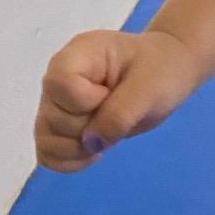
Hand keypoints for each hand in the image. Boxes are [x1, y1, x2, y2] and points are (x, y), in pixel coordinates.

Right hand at [33, 27, 204, 172]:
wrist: (169, 73)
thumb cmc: (161, 71)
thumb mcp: (149, 88)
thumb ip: (120, 114)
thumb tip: (91, 143)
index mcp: (79, 53)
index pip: (59, 83)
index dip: (84, 101)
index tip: (110, 95)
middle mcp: (59, 78)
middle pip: (52, 117)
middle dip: (88, 127)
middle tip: (117, 113)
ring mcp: (56, 103)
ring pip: (45, 140)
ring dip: (79, 148)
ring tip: (107, 134)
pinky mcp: (61, 126)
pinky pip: (48, 154)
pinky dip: (71, 161)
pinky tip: (96, 150)